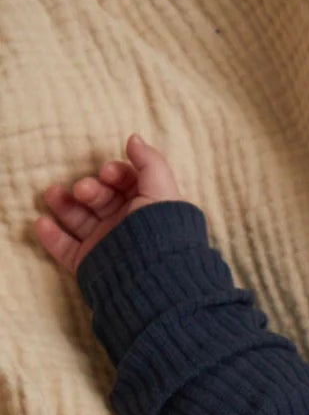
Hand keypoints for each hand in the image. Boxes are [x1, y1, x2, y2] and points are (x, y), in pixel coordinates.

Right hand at [34, 133, 183, 276]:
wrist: (152, 276)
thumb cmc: (160, 230)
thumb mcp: (161, 190)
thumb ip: (150, 162)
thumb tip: (134, 138)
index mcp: (145, 207)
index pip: (125, 182)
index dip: (115, 173)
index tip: (108, 174)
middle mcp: (125, 225)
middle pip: (99, 198)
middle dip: (89, 188)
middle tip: (83, 190)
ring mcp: (106, 244)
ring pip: (79, 219)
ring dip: (63, 203)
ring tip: (52, 194)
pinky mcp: (91, 263)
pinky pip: (66, 248)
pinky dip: (51, 236)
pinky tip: (42, 223)